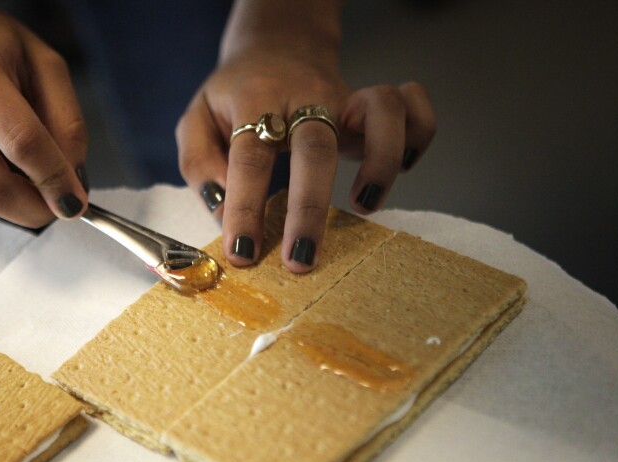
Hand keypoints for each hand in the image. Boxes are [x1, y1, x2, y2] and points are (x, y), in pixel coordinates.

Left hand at [176, 1, 434, 272]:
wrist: (276, 46)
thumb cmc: (235, 96)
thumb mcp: (198, 120)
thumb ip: (201, 162)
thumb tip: (224, 207)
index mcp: (256, 99)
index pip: (250, 156)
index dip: (245, 206)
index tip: (243, 253)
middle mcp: (306, 96)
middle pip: (316, 147)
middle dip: (309, 210)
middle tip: (299, 259)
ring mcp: (347, 98)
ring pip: (383, 113)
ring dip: (381, 163)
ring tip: (365, 207)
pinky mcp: (375, 104)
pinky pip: (416, 109)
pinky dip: (419, 138)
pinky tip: (402, 168)